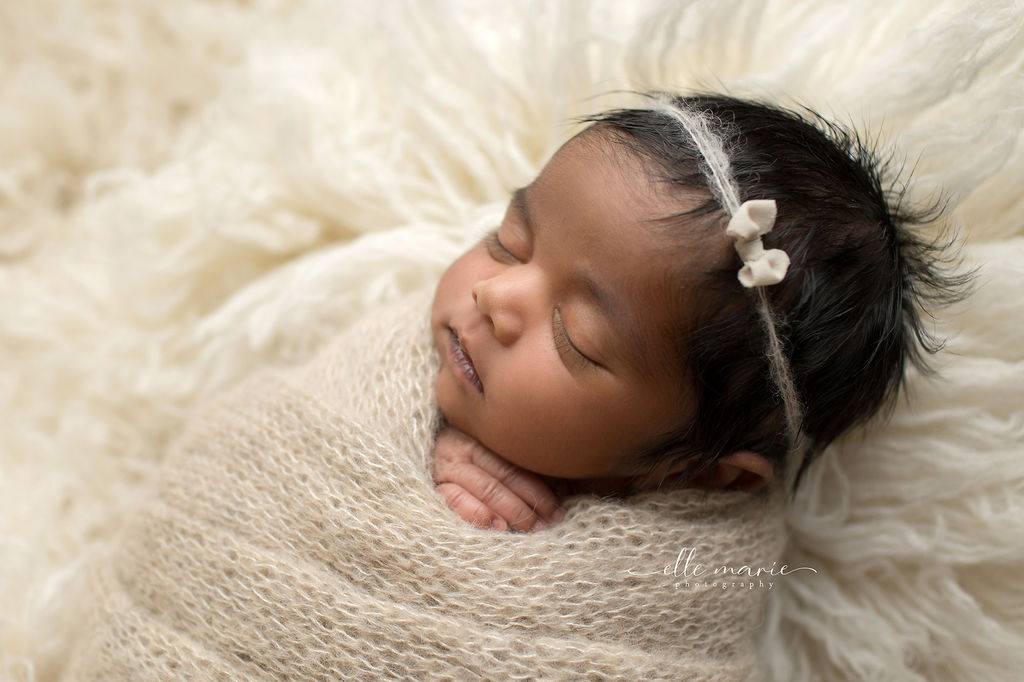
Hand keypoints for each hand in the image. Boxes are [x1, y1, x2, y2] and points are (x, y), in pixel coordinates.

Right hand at [432, 425, 565, 531]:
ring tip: (532, 528)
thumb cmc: (469, 453)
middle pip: (504, 475)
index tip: (560, 508)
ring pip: (486, 488)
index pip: (516, 461)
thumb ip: (518, 460)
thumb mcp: (491, 448)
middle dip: (531, 502)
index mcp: (482, 433)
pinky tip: (497, 527)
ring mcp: (446, 465)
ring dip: (512, 511)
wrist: (421, 448)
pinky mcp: (432, 486)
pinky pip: (455, 500)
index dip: (541, 486)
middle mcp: (464, 446)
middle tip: (551, 522)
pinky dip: (478, 514)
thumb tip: (564, 485)